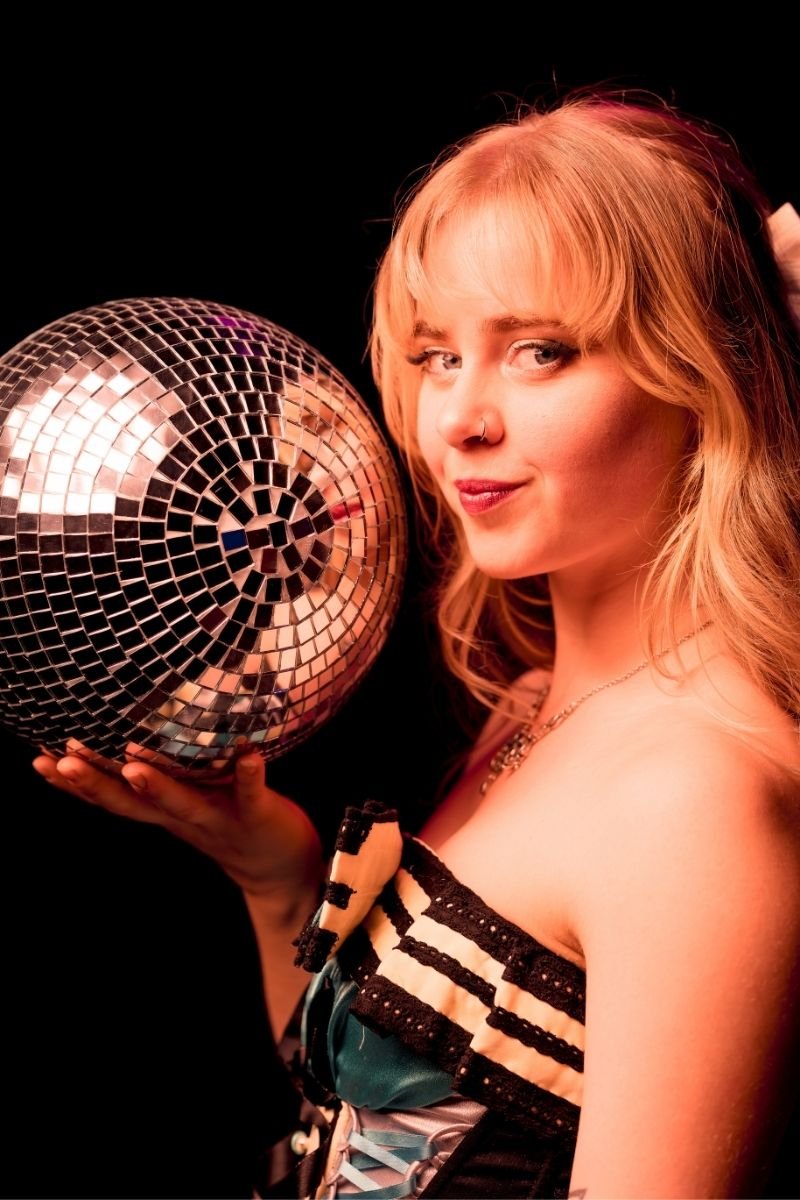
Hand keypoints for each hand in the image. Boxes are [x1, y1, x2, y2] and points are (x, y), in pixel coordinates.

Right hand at [32, 744, 323, 900]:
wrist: (279, 869)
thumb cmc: (227, 821)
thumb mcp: (185, 802)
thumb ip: (159, 777)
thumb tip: (129, 732)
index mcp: (162, 811)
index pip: (110, 797)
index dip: (73, 783)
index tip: (39, 760)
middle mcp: (182, 817)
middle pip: (132, 803)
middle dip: (94, 783)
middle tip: (62, 760)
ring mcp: (218, 817)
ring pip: (181, 803)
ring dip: (156, 786)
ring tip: (132, 763)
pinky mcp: (257, 815)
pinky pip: (252, 793)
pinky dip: (250, 774)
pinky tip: (250, 752)